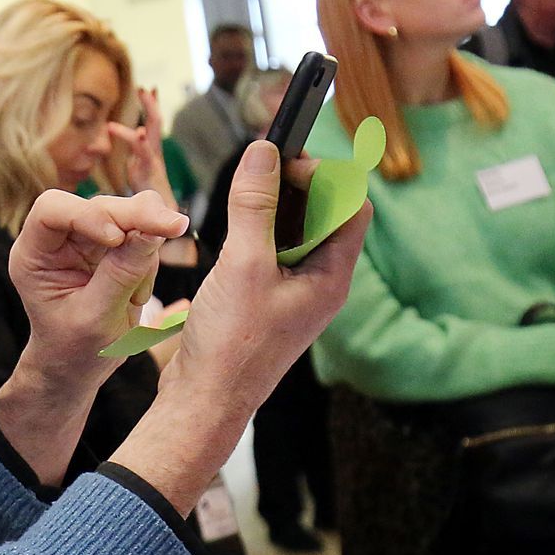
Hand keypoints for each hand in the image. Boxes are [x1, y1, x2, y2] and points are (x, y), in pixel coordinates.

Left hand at [9, 189, 186, 380]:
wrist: (76, 366)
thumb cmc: (74, 349)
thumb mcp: (97, 318)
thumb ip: (122, 273)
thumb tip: (152, 232)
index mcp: (33, 255)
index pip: (52, 210)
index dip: (88, 214)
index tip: (117, 237)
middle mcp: (57, 240)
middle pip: (98, 205)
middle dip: (136, 217)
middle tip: (174, 227)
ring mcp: (86, 240)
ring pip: (126, 214)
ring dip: (146, 246)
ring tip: (137, 297)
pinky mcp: (111, 247)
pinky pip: (141, 234)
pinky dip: (150, 258)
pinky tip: (138, 294)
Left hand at [104, 88, 174, 206]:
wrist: (158, 215)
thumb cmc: (148, 192)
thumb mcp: (138, 167)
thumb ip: (136, 153)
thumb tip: (135, 139)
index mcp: (151, 150)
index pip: (154, 123)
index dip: (153, 106)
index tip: (150, 88)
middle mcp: (154, 152)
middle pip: (155, 123)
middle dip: (151, 104)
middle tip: (144, 88)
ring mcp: (151, 161)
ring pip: (152, 133)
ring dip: (149, 114)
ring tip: (143, 100)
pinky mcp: (146, 172)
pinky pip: (144, 154)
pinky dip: (140, 142)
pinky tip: (139, 132)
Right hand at [115, 141, 369, 511]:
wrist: (204, 402)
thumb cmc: (232, 345)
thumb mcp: (243, 265)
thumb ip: (253, 206)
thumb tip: (262, 152)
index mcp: (332, 276)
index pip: (349, 206)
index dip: (323, 175)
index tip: (283, 161)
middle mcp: (321, 283)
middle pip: (323, 215)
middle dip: (295, 185)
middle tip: (258, 167)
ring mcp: (294, 293)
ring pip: (294, 233)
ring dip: (272, 207)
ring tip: (242, 195)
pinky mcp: (268, 301)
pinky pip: (272, 254)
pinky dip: (255, 232)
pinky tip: (229, 231)